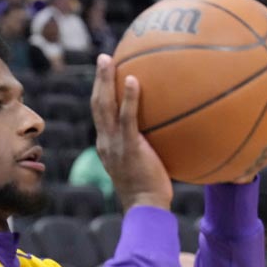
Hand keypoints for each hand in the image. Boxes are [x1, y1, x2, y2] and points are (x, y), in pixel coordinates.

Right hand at [90, 54, 171, 210]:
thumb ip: (148, 149)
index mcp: (107, 146)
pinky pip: (126, 118)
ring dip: (105, 81)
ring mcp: (114, 145)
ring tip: (110, 60)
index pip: (101, 115)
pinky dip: (128, 98)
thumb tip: (169, 134)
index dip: (101, 94)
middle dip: (99, 80)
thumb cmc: (151, 192)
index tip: (106, 76)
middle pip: (97, 105)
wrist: (146, 208)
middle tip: (104, 58)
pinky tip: (133, 80)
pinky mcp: (128, 147)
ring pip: (104, 106)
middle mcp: (106, 142)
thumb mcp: (145, 166)